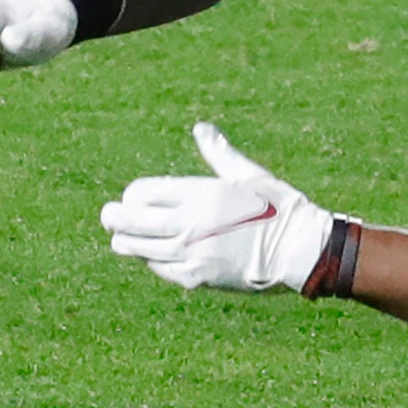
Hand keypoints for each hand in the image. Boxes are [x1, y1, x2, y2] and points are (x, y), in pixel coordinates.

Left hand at [100, 122, 334, 291]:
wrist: (298, 250)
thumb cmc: (277, 207)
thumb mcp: (248, 174)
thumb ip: (218, 154)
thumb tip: (202, 129)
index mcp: (200, 194)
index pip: (142, 193)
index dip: (131, 195)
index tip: (131, 197)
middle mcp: (189, 224)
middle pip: (129, 221)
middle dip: (114, 217)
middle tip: (109, 216)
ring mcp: (190, 253)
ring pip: (137, 249)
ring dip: (127, 242)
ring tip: (121, 239)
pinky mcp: (196, 278)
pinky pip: (159, 269)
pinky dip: (152, 261)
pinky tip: (153, 255)